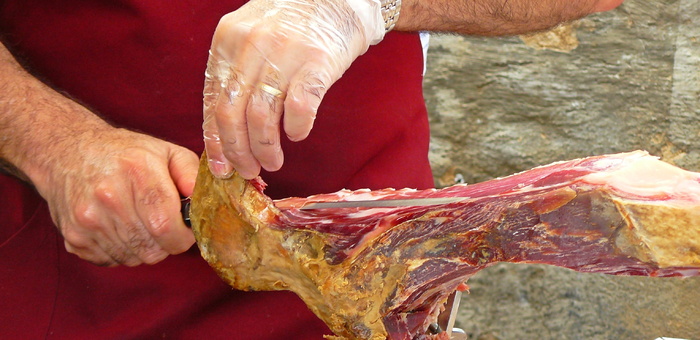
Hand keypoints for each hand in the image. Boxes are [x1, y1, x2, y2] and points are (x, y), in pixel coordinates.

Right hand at [36, 128, 198, 266]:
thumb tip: (204, 203)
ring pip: (134, 258)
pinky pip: (113, 261)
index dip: (183, 237)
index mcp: (137, 172)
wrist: (67, 152)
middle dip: (166, 243)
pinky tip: (120, 227)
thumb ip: (192, 175)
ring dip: (145, 247)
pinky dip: (123, 250)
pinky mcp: (75, 238)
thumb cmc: (125, 153)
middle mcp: (109, 197)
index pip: (167, 227)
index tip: (185, 230)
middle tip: (163, 224)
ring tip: (140, 222)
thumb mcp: (166, 151)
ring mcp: (88, 220)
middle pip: (153, 249)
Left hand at [202, 0, 384, 178]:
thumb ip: (234, 73)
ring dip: (266, 149)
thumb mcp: (250, 37)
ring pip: (262, 117)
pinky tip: (297, 135)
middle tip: (249, 170)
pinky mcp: (317, 62)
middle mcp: (250, 46)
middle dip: (238, 152)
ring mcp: (284, 54)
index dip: (215, 141)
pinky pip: (299, 109)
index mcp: (227, 41)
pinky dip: (296, 130)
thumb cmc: (293, 23)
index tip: (220, 168)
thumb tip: (223, 130)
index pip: (212, 101)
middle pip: (232, 114)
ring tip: (273, 161)